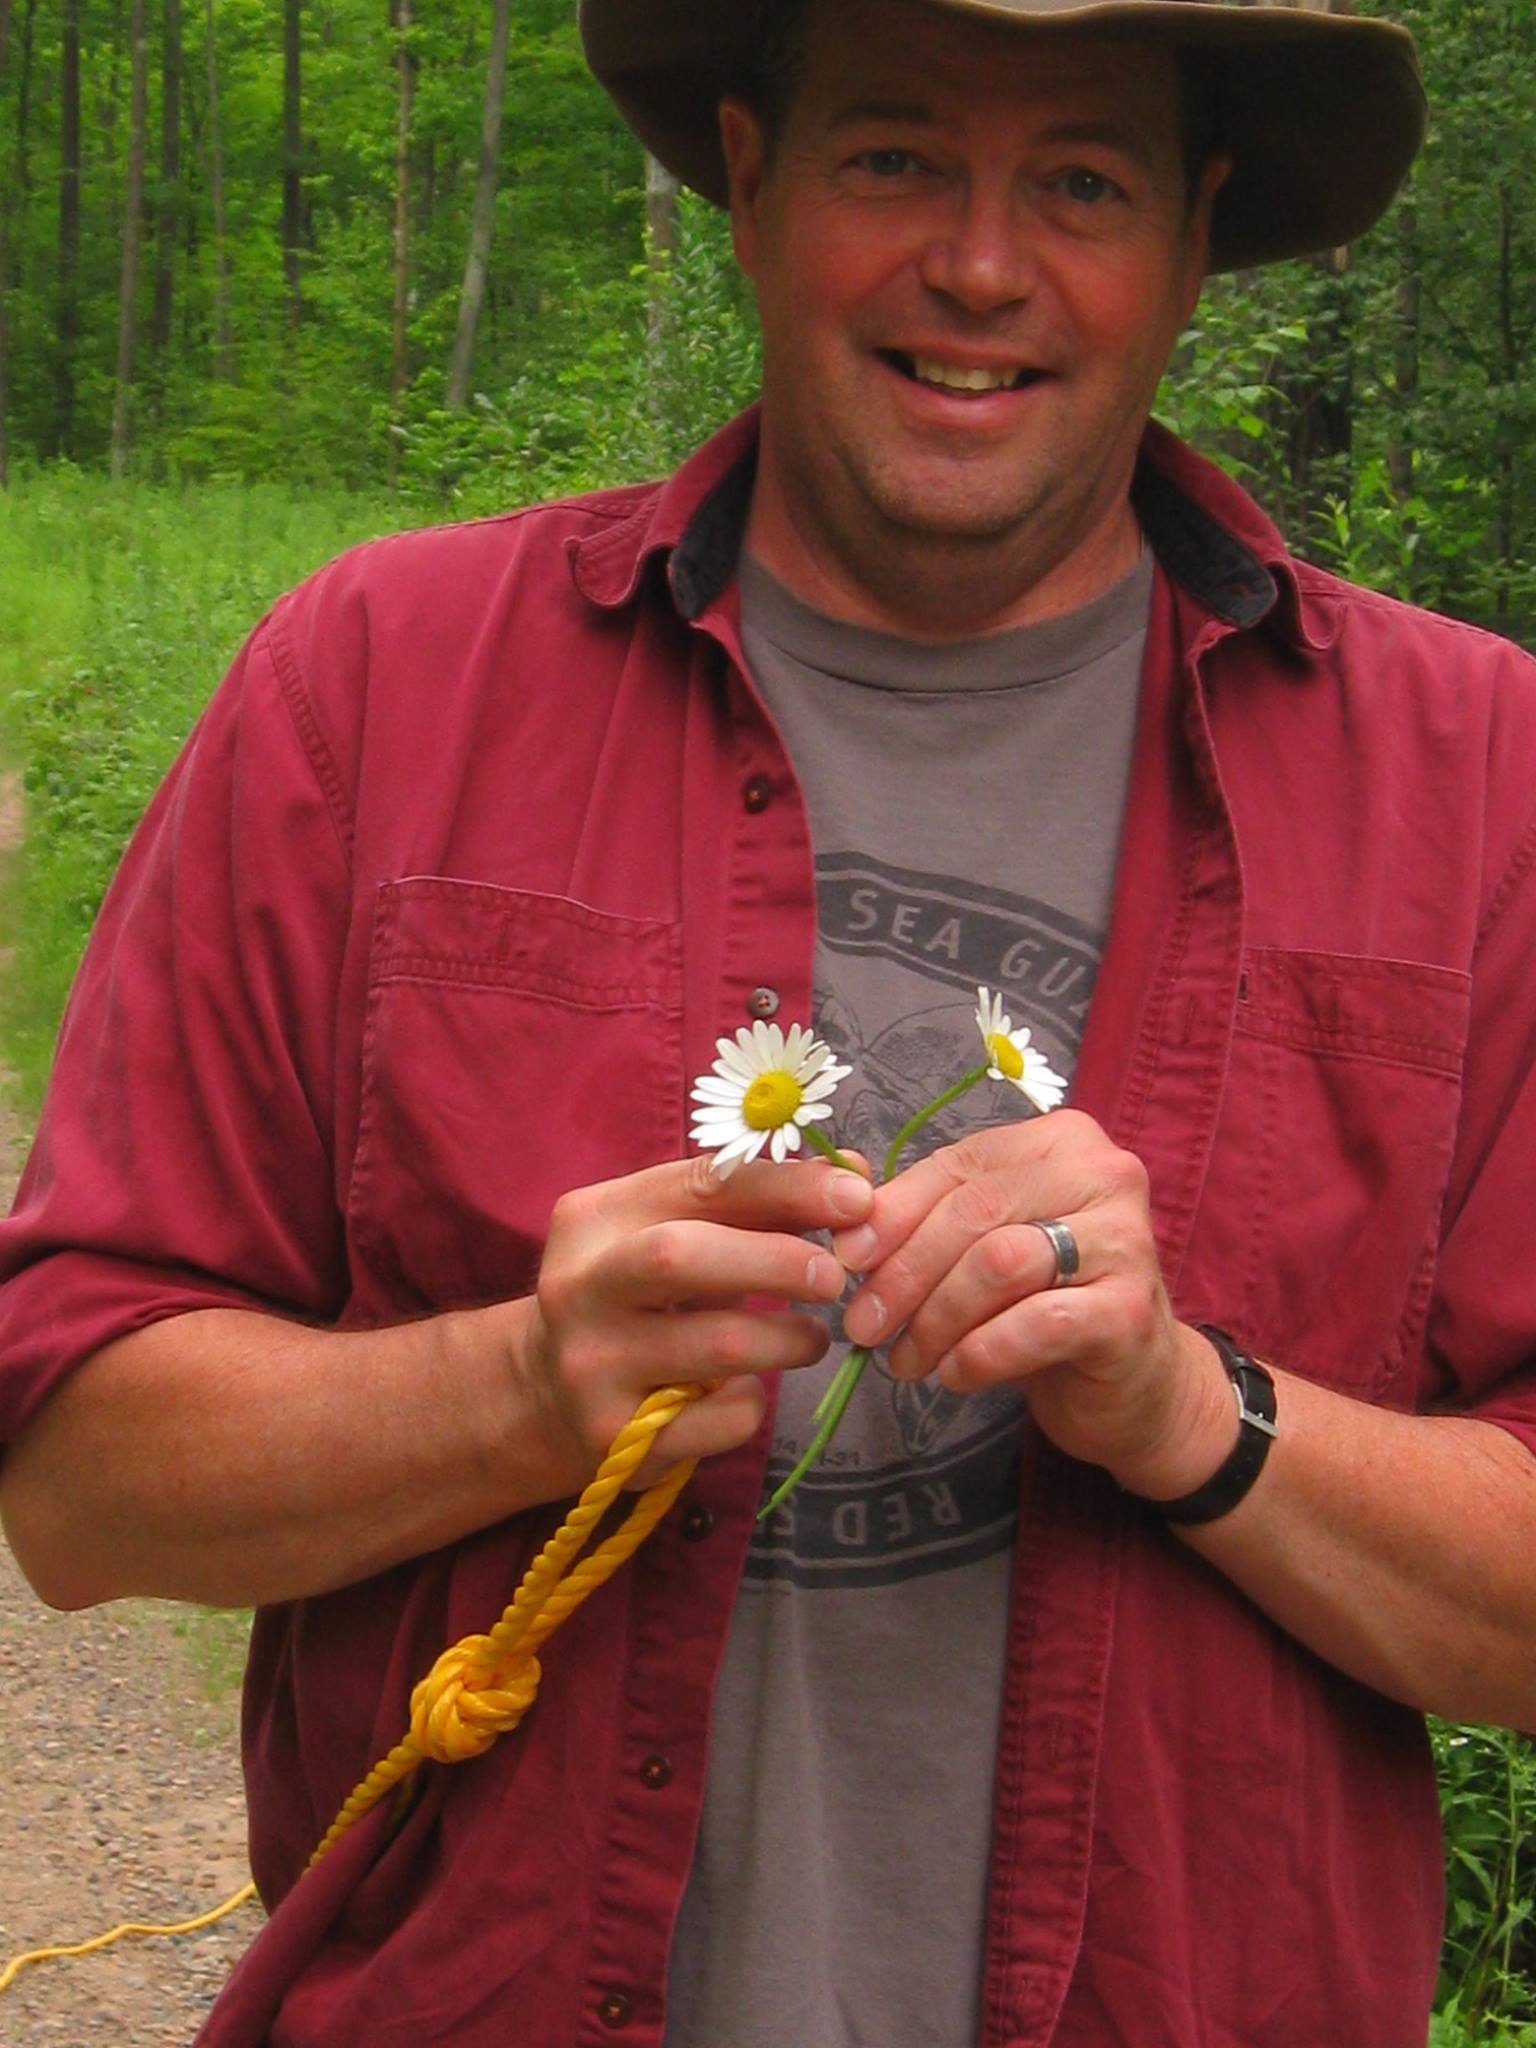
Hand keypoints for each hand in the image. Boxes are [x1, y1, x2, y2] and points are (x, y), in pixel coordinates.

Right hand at [522, 1153, 873, 1489]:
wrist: (545, 1394)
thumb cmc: (634, 1296)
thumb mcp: (670, 1235)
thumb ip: (754, 1204)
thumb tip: (855, 1181)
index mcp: (593, 1218)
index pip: (699, 1183)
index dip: (786, 1186)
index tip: (856, 1196)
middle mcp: (579, 1287)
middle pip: (682, 1258)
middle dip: (777, 1261)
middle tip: (834, 1276)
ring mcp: (592, 1366)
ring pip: (718, 1346)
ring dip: (789, 1339)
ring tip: (811, 1337)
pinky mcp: (617, 1439)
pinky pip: (721, 1417)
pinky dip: (753, 1400)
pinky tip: (746, 1389)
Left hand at [831, 1110, 1233, 1497]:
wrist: (1135, 1384)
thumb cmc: (1048, 1305)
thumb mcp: (983, 1249)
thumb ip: (925, 1219)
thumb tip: (845, 1227)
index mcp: (1061, 1141)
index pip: (959, 1166)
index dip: (893, 1214)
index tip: (846, 1260)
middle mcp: (1104, 1173)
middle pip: (974, 1212)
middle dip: (905, 1273)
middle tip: (864, 1326)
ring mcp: (1127, 1239)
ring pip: (1000, 1263)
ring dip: (936, 1318)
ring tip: (906, 1359)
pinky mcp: (1131, 1309)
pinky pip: (1036, 1323)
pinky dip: (981, 1352)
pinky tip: (956, 1374)